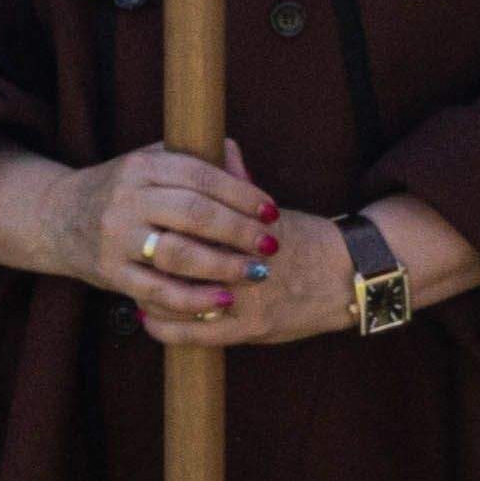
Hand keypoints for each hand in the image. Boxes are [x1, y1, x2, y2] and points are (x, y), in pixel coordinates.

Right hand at [0, 140, 280, 325]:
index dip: (241, 194)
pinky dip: (194, 298)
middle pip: (194, 213)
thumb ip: (200, 162)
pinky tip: (223, 299)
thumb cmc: (123, 190)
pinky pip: (158, 290)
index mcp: (142, 165)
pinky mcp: (110, 272)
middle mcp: (126, 198)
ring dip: (224, 265)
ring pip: (178, 254)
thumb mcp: (153, 164)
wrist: (58, 217)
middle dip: (240, 231)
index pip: (201, 175)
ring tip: (255, 272)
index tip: (270, 210)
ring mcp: (116, 237)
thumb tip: (247, 175)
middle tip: (270, 245)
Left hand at [145, 199, 364, 351]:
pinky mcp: (250, 329)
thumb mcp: (274, 212)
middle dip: (150, 259)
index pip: (191, 224)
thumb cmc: (307, 241)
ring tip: (132, 289)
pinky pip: (196, 334)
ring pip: (182, 298)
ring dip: (153, 296)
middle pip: (181, 259)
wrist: (350, 278)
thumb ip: (242, 184)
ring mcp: (247, 298)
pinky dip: (166, 328)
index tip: (140, 221)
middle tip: (129, 254)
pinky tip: (148, 320)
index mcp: (246, 230)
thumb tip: (224, 146)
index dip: (159, 224)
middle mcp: (244, 263)